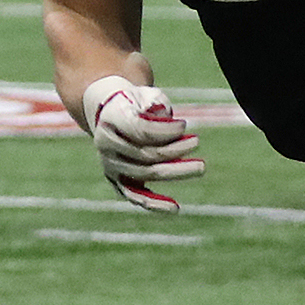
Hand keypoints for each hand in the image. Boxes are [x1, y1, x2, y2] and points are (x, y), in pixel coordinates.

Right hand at [81, 75, 201, 213]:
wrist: (112, 114)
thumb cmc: (137, 103)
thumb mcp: (146, 95)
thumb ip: (157, 105)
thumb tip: (171, 127)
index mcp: (111, 119)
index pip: (140, 129)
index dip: (164, 130)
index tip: (184, 125)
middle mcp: (105, 144)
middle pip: (145, 154)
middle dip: (175, 150)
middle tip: (197, 142)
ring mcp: (110, 165)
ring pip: (145, 174)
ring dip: (175, 170)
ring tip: (200, 166)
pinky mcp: (117, 181)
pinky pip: (135, 196)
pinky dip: (155, 203)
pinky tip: (175, 208)